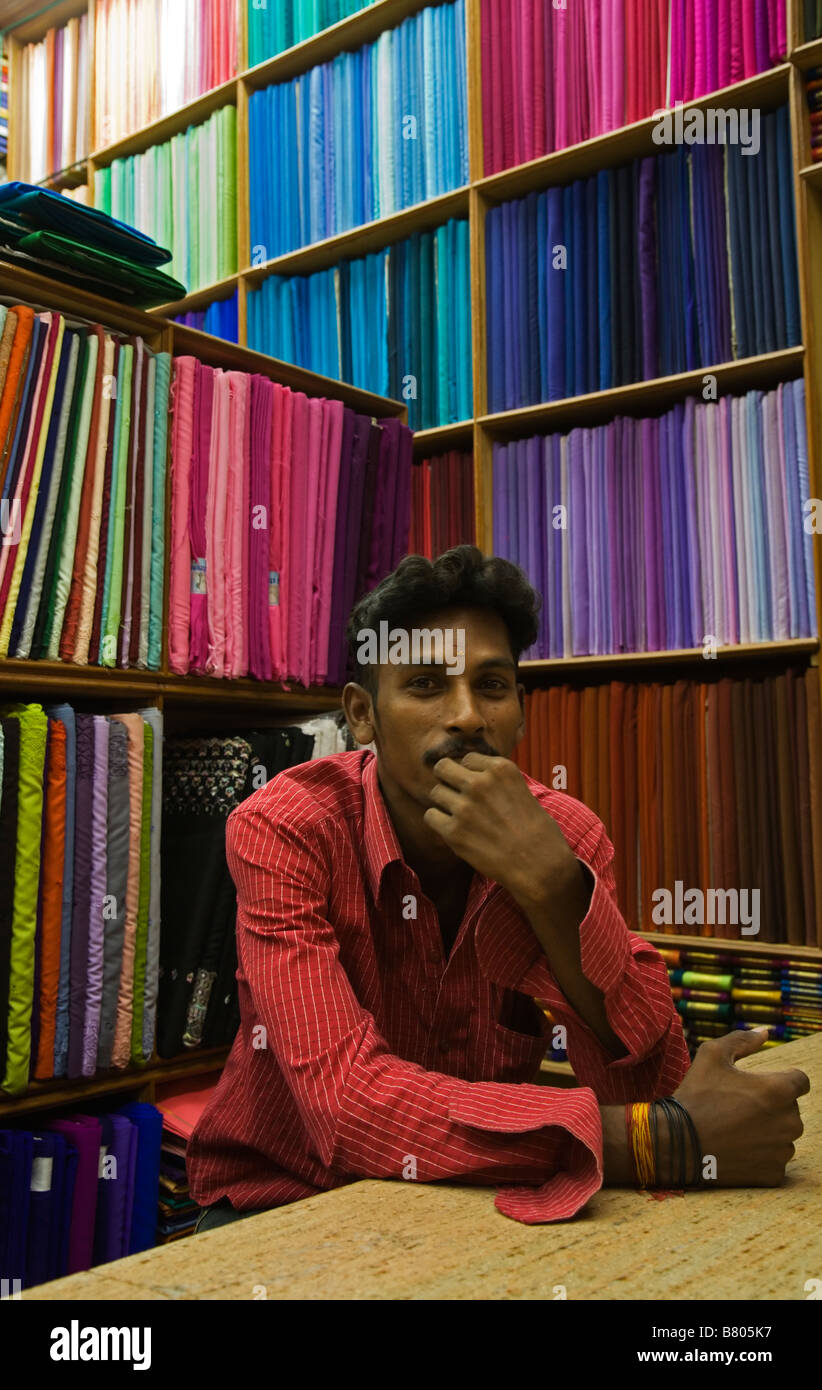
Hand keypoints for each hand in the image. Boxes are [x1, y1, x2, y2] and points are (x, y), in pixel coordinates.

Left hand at [423, 753, 575, 907]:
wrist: (540, 866)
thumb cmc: (537, 832)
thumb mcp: (523, 790)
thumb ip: (497, 781)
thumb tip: (472, 776)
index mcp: (500, 769)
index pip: (467, 758)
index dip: (469, 773)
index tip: (477, 788)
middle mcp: (479, 783)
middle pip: (443, 768)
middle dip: (447, 780)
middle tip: (456, 795)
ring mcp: (464, 807)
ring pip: (435, 792)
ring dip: (444, 803)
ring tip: (460, 817)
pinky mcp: (454, 832)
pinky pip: (430, 816)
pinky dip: (439, 822)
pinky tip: (453, 829)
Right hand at [672, 1028, 807, 1185]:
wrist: (677, 1143)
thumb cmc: (696, 1095)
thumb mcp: (712, 1055)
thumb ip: (742, 1040)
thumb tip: (765, 1032)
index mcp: (779, 1090)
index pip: (801, 1080)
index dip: (782, 1079)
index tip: (761, 1085)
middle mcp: (789, 1122)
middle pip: (791, 1109)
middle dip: (772, 1106)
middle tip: (739, 1107)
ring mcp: (782, 1151)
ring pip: (784, 1135)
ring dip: (768, 1131)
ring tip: (736, 1130)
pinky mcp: (773, 1174)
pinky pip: (774, 1160)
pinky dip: (761, 1156)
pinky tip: (737, 1149)